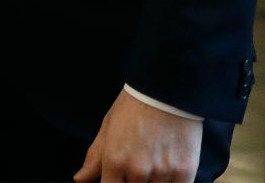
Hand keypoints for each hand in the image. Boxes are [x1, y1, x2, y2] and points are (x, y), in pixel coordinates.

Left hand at [73, 89, 200, 181]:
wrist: (165, 91)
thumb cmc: (133, 107)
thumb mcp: (107, 128)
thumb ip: (94, 158)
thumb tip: (79, 179)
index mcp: (114, 160)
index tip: (119, 178)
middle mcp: (137, 170)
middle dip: (132, 181)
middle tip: (137, 164)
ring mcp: (162, 173)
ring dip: (153, 182)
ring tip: (153, 163)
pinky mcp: (185, 172)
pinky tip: (168, 170)